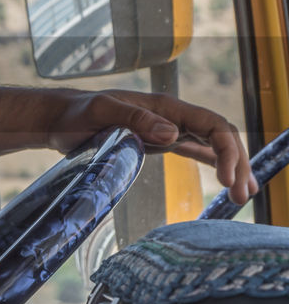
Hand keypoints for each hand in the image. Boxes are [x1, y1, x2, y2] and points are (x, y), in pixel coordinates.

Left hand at [45, 89, 255, 204]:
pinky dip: (213, 163)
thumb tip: (173, 134)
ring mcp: (167, 129)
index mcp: (165, 107)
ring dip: (231, 167)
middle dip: (238, 163)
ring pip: (211, 146)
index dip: (228, 150)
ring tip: (243, 195)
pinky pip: (194, 151)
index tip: (228, 179)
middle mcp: (172, 116)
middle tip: (243, 196)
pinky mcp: (157, 142)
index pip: (212, 125)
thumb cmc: (76, 114)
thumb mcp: (102, 112)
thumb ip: (135, 119)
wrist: (59, 119)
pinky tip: (227, 178)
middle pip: (219, 137)